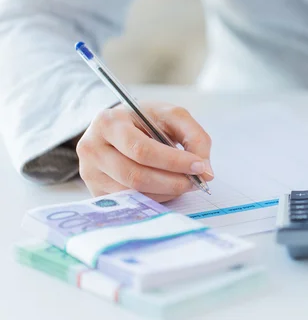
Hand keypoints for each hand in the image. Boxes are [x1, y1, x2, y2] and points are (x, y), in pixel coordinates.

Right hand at [77, 102, 213, 201]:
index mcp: (108, 122)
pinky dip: (156, 198)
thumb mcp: (172, 116)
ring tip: (184, 183)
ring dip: (167, 192)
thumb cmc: (145, 120)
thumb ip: (194, 137)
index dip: (173, 162)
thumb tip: (206, 172)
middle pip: (136, 176)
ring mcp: (90, 173)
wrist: (118, 128)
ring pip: (134, 193)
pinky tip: (167, 188)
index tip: (199, 167)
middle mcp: (92, 148)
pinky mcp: (96, 192)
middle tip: (197, 182)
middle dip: (173, 182)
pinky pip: (130, 202)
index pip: (142, 149)